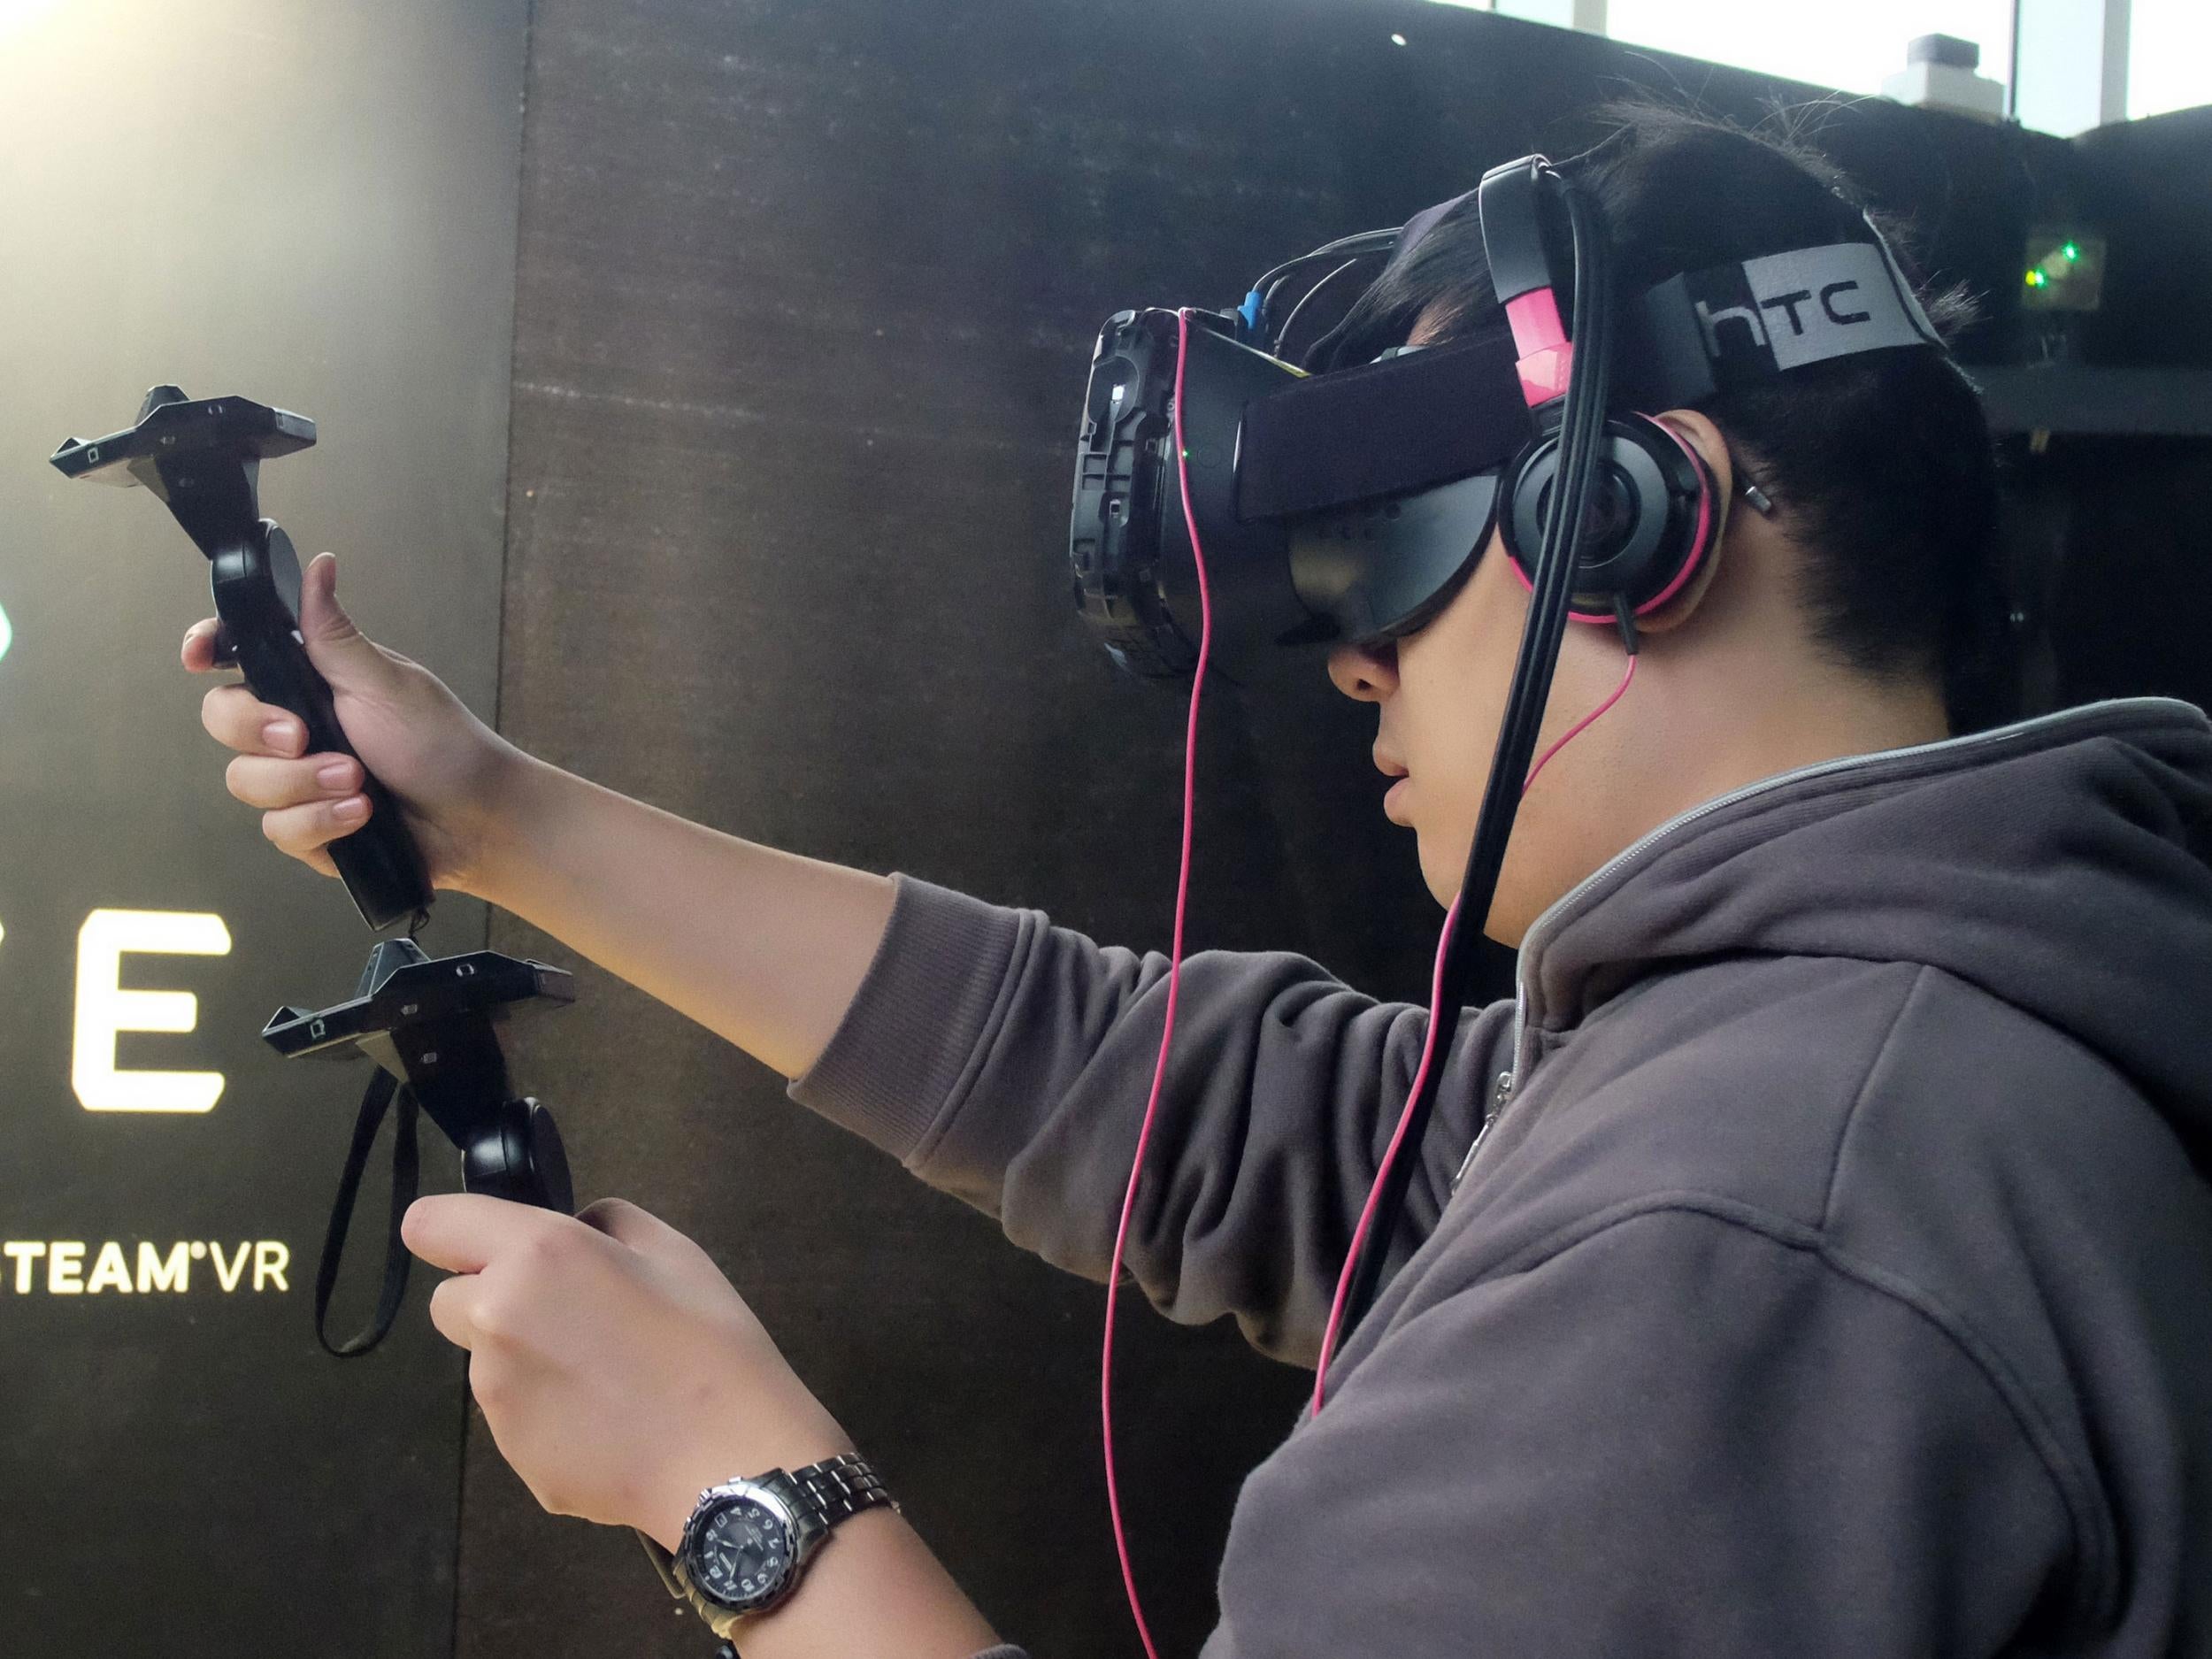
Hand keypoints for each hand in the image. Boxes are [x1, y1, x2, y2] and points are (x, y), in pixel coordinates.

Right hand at [183, 549, 522, 894]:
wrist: (478, 820)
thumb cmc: (443, 744)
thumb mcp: (385, 683)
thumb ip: (335, 634)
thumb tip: (319, 563)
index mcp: (312, 679)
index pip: (238, 654)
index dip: (207, 649)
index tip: (200, 658)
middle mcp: (297, 726)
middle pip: (224, 719)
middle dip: (258, 731)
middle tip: (304, 736)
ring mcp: (298, 779)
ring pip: (246, 780)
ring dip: (303, 784)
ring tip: (359, 784)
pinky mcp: (309, 826)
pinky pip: (278, 829)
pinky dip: (320, 822)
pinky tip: (360, 817)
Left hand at [402, 1193, 855, 1550]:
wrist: (729, 1462)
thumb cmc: (711, 1341)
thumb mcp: (674, 1251)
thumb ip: (606, 1226)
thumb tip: (575, 1235)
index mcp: (535, 1257)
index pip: (430, 1224)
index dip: (452, 1231)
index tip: (489, 1247)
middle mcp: (496, 1321)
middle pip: (449, 1301)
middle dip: (491, 1301)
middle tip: (570, 1318)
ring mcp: (496, 1397)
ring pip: (487, 1363)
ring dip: (524, 1362)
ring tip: (607, 1381)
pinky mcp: (513, 1458)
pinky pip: (518, 1420)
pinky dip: (550, 1417)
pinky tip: (612, 1426)